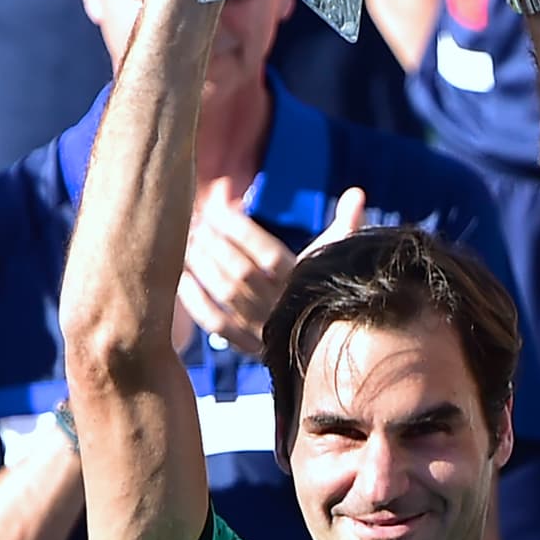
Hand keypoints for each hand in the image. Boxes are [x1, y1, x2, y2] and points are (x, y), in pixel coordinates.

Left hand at [177, 187, 366, 354]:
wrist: (330, 342)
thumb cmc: (328, 287)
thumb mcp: (338, 255)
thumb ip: (347, 223)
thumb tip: (357, 193)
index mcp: (304, 280)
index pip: (267, 252)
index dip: (240, 228)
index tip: (220, 208)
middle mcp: (282, 305)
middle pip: (241, 270)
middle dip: (215, 243)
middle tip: (196, 222)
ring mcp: (263, 327)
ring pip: (226, 294)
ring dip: (202, 265)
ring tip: (187, 241)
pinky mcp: (248, 346)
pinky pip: (217, 324)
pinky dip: (196, 303)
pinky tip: (182, 279)